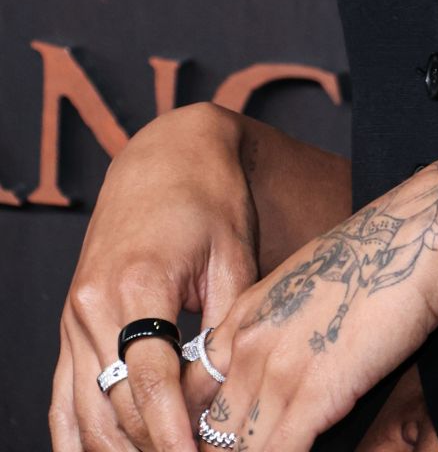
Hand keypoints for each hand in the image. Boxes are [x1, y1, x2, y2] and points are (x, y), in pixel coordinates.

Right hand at [50, 102, 258, 451]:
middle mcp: (93, 306)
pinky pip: (62, 399)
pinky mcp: (69, 325)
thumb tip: (222, 397)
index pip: (150, 382)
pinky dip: (78, 440)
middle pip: (116, 406)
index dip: (174, 435)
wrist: (166, 155)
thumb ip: (225, 327)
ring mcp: (73, 318)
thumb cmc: (211, 199)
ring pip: (85, 414)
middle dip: (155, 448)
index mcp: (137, 283)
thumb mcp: (234, 254)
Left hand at [199, 163, 437, 447]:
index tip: (212, 443)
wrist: (418, 235)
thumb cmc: (375, 258)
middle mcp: (247, 343)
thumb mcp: (304, 288)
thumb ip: (277, 331)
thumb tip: (276, 375)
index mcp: (242, 317)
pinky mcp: (313, 394)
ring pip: (236, 450)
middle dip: (216, 451)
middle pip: (208, 430)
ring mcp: (276, 370)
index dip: (198, 429)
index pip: (192, 393)